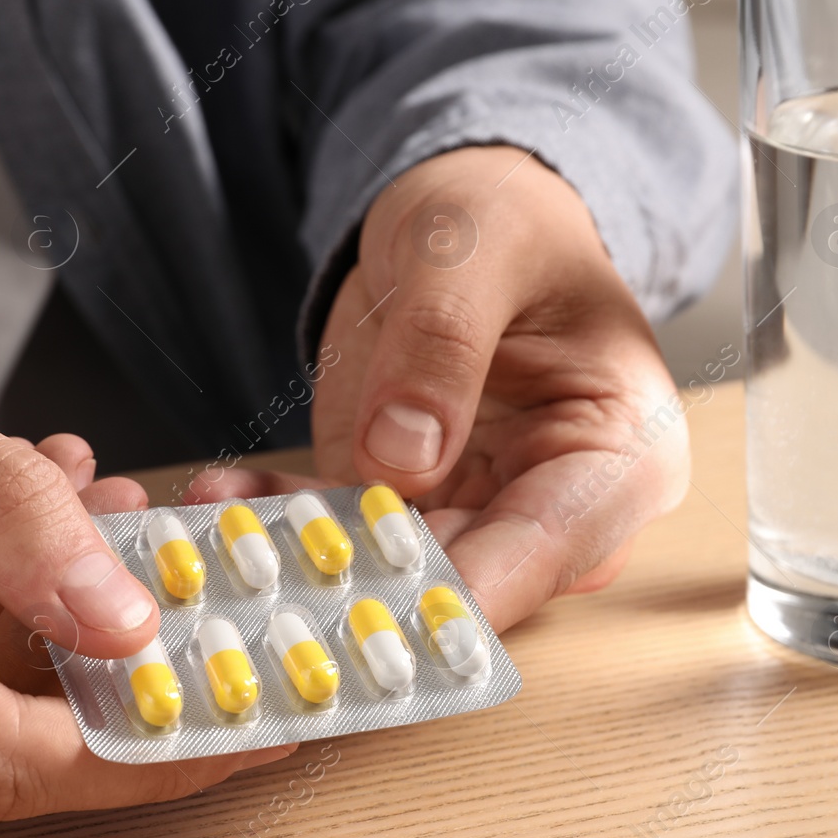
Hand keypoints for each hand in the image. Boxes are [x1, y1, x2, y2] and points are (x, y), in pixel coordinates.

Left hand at [197, 147, 689, 629]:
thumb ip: (444, 343)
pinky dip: (273, 519)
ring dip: (304, 564)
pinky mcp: (396, 500)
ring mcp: (470, 510)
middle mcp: (552, 505)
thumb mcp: (474, 250)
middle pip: (471, 581)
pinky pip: (333, 528)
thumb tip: (403, 455)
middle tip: (278, 595)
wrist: (461, 215)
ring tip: (216, 545)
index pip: (556, 541)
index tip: (400, 623)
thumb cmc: (506, 219)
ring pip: (390, 572)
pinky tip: (216, 497)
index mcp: (622, 451)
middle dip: (372, 600)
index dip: (478, 590)